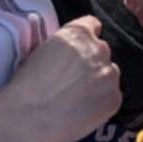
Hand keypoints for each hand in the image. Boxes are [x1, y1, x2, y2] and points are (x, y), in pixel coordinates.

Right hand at [5, 16, 120, 141]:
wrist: (30, 116)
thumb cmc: (28, 85)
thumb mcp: (41, 49)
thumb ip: (63, 44)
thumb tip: (70, 51)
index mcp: (78, 33)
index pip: (92, 25)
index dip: (86, 38)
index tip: (80, 49)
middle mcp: (98, 49)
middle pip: (101, 52)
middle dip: (91, 63)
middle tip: (74, 80)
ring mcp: (109, 74)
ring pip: (109, 75)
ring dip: (99, 82)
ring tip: (77, 98)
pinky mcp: (114, 98)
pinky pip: (111, 96)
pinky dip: (101, 103)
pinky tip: (82, 111)